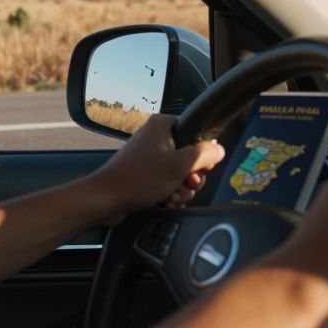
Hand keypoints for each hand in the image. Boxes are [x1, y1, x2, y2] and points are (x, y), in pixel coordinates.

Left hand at [83, 114, 224, 223]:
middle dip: (191, 177)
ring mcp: (149, 155)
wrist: (107, 198)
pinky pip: (167, 181)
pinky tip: (167, 202)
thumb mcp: (180, 165)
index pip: (196, 133)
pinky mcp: (145, 173)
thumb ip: (204, 154)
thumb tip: (219, 149)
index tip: (200, 169)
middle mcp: (156, 136)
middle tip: (185, 185)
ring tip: (173, 197)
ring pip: (180, 172)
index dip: (203, 153)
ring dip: (181, 188)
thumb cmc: (142, 178)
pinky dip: (170, 193)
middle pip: (190, 156)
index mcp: (163, 125)